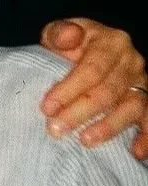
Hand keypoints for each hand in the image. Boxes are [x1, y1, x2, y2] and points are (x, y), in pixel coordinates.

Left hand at [40, 18, 147, 158]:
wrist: (87, 53)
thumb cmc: (71, 46)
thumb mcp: (59, 34)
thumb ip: (59, 33)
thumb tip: (68, 36)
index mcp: (111, 42)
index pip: (91, 68)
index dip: (69, 89)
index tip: (47, 107)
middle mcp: (132, 62)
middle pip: (109, 91)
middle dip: (81, 112)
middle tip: (56, 129)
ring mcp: (142, 83)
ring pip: (133, 107)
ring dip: (109, 127)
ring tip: (85, 141)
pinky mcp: (147, 103)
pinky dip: (147, 137)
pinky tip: (136, 152)